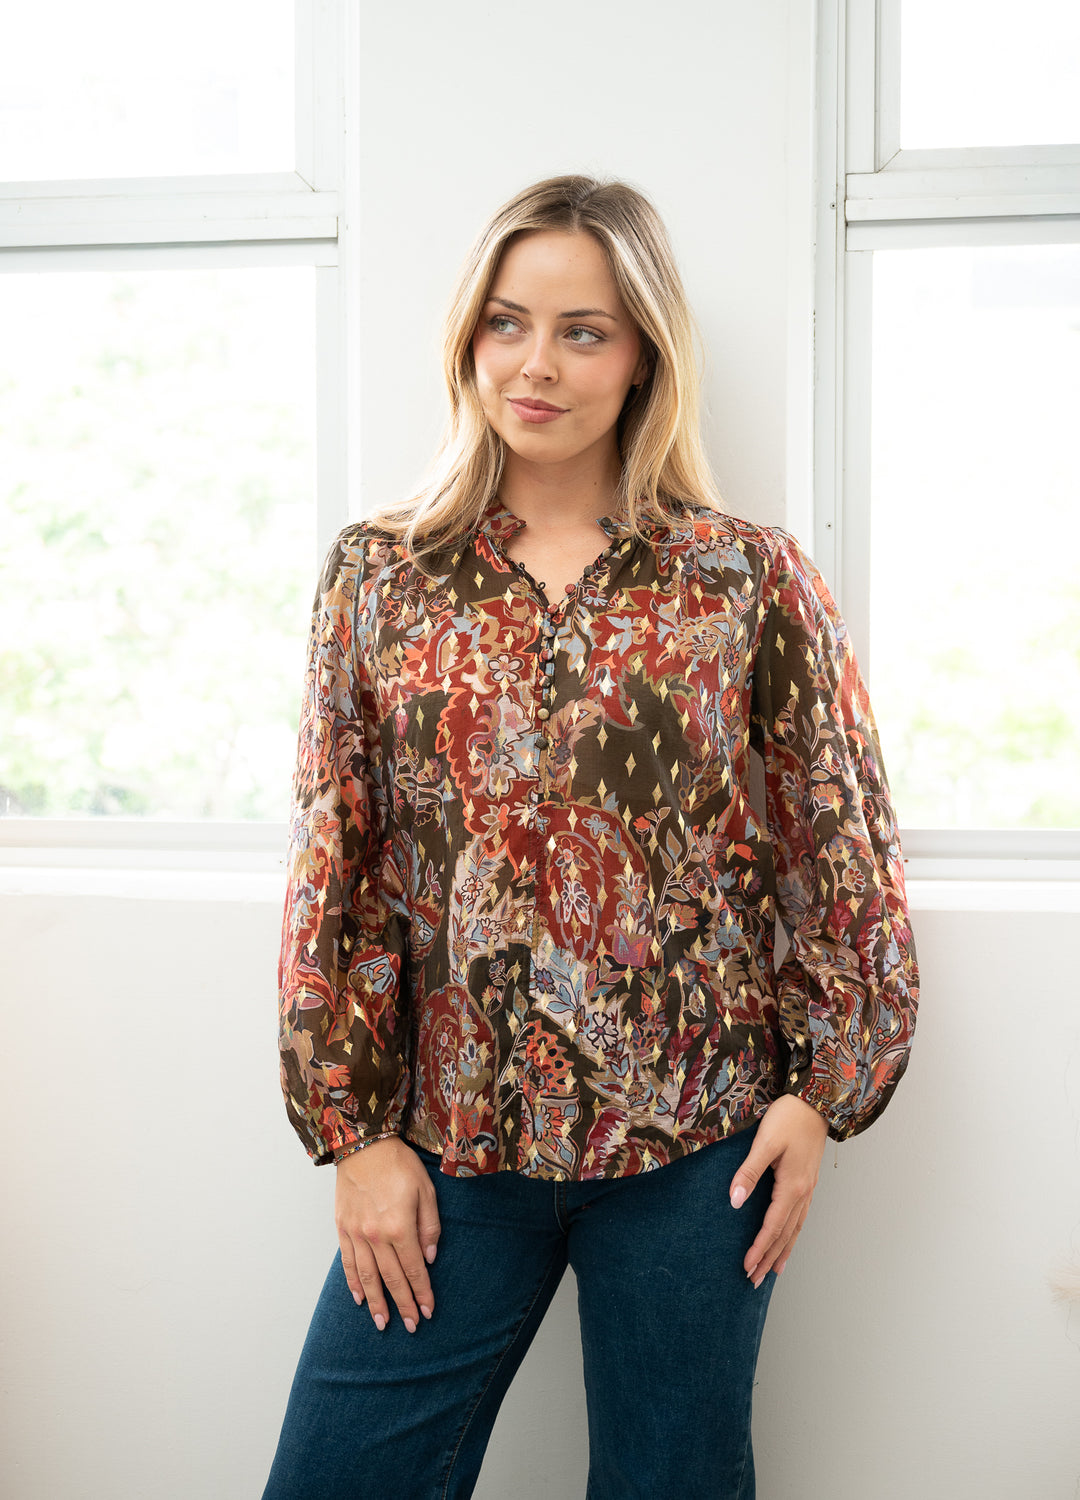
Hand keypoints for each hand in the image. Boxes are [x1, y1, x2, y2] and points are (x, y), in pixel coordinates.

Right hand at [335, 1138, 441, 1332]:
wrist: (363, 1144)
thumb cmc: (398, 1164)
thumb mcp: (426, 1189)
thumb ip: (429, 1226)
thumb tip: (429, 1257)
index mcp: (399, 1226)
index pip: (413, 1270)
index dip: (422, 1293)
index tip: (428, 1310)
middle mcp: (376, 1236)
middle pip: (391, 1279)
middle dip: (403, 1305)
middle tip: (412, 1326)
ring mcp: (356, 1233)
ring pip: (367, 1277)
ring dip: (376, 1302)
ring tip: (382, 1323)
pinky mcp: (342, 1228)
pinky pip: (347, 1262)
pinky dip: (353, 1282)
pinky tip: (359, 1298)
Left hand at [729, 1095, 828, 1288]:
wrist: (815, 1101)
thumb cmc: (788, 1118)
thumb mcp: (764, 1143)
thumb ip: (748, 1173)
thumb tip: (734, 1202)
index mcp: (792, 1187)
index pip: (772, 1227)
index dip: (759, 1248)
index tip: (746, 1267)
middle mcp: (803, 1193)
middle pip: (785, 1235)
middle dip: (770, 1259)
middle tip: (754, 1281)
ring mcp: (808, 1188)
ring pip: (795, 1229)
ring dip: (782, 1251)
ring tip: (773, 1271)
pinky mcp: (808, 1181)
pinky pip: (800, 1217)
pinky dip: (793, 1234)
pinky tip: (788, 1239)